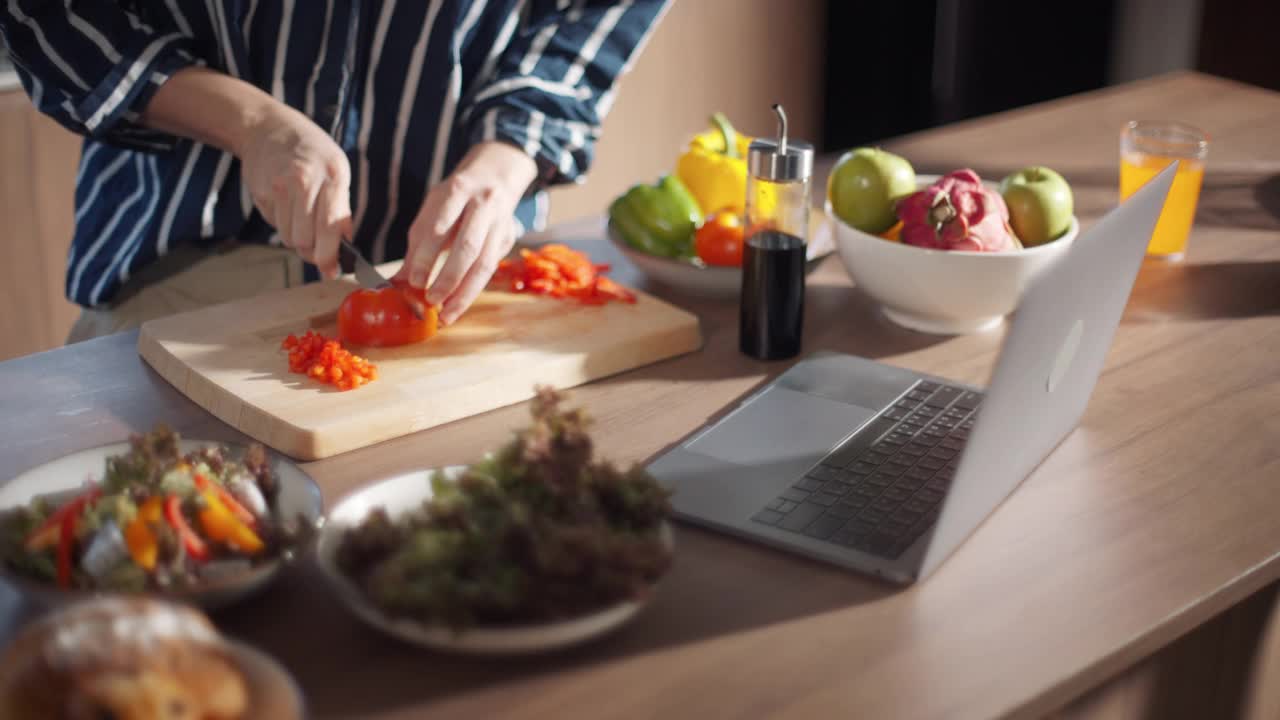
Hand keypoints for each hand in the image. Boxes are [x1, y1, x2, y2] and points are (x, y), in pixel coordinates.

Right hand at [237, 104, 351, 277]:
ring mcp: (280, 187)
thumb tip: (344, 247)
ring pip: (288, 238)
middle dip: (312, 252)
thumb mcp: (337, 172)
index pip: (330, 229)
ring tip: (301, 218)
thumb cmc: (312, 153)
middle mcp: (305, 181)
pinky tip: (285, 204)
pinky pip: (274, 224)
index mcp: (333, 177)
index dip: (330, 256)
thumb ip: (341, 210)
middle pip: (305, 241)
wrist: (270, 128)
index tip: (331, 270)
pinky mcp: (261, 192)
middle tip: (317, 249)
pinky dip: (282, 223)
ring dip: (296, 238)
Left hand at [397, 141, 537, 323]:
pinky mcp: (507, 240)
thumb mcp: (432, 210)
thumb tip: (396, 283)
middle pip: (467, 247)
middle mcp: (483, 206)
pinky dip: (473, 290)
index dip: (426, 256)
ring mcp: (500, 223)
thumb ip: (417, 246)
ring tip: (446, 315)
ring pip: (484, 264)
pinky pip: (490, 269)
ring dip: (464, 294)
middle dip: (448, 279)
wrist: (496, 176)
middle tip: (431, 301)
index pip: (440, 227)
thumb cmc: (456, 198)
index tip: (414, 281)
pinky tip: (458, 304)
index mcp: (458, 190)